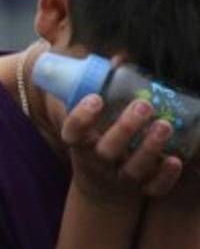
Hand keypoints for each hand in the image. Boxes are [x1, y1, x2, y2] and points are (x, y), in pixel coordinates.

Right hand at [61, 94, 180, 205]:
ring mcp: (118, 178)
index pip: (73, 131)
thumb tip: (120, 57)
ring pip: (133, 168)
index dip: (81, 116)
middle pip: (107, 149)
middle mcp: (96, 162)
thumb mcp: (88, 120)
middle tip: (143, 105)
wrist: (101, 186)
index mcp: (79, 143)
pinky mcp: (139, 190)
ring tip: (164, 125)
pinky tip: (176, 160)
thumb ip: (98, 90)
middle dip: (125, 127)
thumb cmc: (95, 141)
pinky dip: (165, 177)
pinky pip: (153, 189)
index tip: (96, 98)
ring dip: (149, 147)